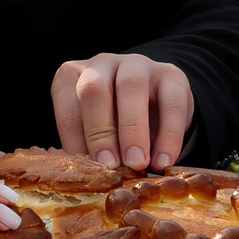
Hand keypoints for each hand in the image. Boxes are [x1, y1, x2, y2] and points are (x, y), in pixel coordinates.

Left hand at [52, 52, 191, 170]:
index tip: (89, 167)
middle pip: (94, 88)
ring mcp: (137, 64)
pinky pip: (171, 102)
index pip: (67, 103)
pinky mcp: (171, 75)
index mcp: (72, 76)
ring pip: (131, 87)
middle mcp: (101, 64)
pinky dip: (168, 136)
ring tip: (138, 163)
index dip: (75, 137)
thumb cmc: (114, 122)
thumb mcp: (94, 131)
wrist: (156, 105)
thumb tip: (92, 175)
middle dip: (101, 130)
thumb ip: (89, 146)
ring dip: (133, 130)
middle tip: (112, 164)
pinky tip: (163, 161)